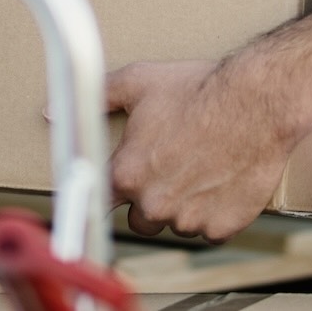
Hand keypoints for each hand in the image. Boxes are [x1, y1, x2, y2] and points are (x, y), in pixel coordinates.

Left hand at [106, 56, 293, 241]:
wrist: (256, 102)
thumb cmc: (198, 89)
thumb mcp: (140, 81)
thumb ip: (97, 99)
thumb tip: (55, 109)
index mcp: (128, 173)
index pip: (99, 202)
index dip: (106, 194)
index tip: (110, 192)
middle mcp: (154, 203)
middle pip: (139, 218)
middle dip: (149, 197)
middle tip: (169, 165)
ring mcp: (188, 220)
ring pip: (175, 224)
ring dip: (182, 205)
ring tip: (199, 166)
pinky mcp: (221, 228)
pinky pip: (209, 229)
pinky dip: (212, 212)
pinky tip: (220, 180)